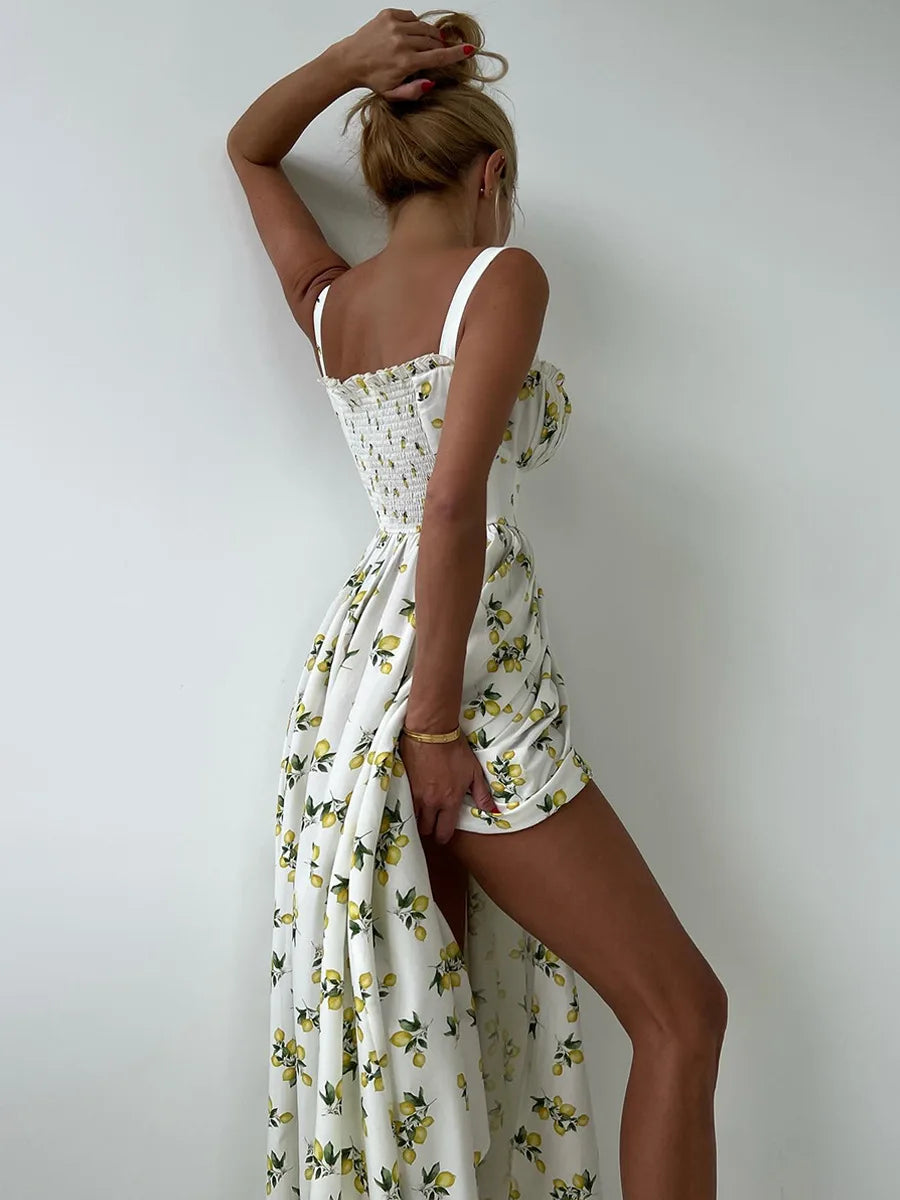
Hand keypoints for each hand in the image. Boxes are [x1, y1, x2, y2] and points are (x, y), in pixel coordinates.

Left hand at [335, 9, 473, 99]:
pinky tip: (409, 35)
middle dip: (439, 46)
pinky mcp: (388, 15)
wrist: (350, 60)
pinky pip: (412, 17)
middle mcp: (401, 42)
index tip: (469, 49)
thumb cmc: (373, 78)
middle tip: (436, 53)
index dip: (456, 54)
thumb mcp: (393, 94)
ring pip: (424, 28)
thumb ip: (414, 91)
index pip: (438, 57)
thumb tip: (432, 82)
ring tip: (424, 45)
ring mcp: (395, 25)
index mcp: (405, 62)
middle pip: (433, 41)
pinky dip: (415, 25)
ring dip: (429, 36)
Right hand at [398, 730, 500, 843]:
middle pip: (426, 829)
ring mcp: (414, 794)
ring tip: (422, 812)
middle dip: (430, 829)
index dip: (444, 836)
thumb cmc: (454, 750)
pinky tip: (410, 800)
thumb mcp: (473, 771)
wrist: (431, 732)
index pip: (444, 832)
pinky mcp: (402, 784)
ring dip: (417, 818)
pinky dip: (407, 805)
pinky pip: (403, 803)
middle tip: (432, 822)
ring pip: (412, 818)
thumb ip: (482, 794)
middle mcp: (431, 802)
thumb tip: (493, 811)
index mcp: (449, 801)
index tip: (443, 834)